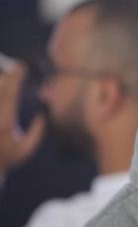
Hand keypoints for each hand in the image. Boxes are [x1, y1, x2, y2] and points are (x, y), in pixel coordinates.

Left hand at [0, 60, 44, 178]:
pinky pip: (0, 99)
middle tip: (15, 68)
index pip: (10, 92)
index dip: (16, 76)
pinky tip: (6, 88)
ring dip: (3, 82)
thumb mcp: (26, 149)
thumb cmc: (6, 160)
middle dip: (7, 74)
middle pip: (0, 86)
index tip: (23, 66)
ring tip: (9, 78)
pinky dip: (3, 92)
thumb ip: (37, 132)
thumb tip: (44, 114)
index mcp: (4, 122)